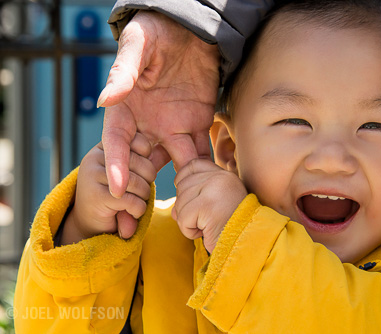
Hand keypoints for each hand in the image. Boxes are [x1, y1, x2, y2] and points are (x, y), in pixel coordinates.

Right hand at [61, 133, 157, 244]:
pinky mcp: (96, 196)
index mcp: (106, 145)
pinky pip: (131, 201)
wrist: (89, 222)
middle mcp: (96, 156)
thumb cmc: (116, 193)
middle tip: (141, 191)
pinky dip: (139, 210)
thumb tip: (163, 153)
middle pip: (141, 163)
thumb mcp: (129, 172)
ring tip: (137, 202)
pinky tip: (133, 213)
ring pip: (137, 183)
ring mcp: (93, 176)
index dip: (148, 160)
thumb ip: (144, 160)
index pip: (140, 141)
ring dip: (144, 197)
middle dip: (148, 180)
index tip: (142, 173)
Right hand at [99, 10, 220, 197]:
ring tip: (181, 210)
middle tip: (136, 218)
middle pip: (141, 162)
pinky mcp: (198, 122)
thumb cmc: (156, 31)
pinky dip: (206, 168)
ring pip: (174, 162)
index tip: (115, 188)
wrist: (189, 27)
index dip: (115, 164)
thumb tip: (104, 100)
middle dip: (141, 190)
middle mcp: (149, 123)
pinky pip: (202, 149)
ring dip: (178, 185)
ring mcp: (174, 125)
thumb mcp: (137, 45)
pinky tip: (209, 187)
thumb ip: (123, 72)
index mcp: (127, 108)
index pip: (116, 141)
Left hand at [173, 159, 247, 252]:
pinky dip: (189, 231)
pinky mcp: (207, 205)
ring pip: (180, 203)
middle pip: (182, 185)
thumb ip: (199, 191)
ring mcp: (215, 189)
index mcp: (224, 175)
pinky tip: (205, 232)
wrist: (247, 246)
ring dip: (188, 222)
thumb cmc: (230, 228)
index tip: (190, 199)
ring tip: (207, 226)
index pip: (193, 165)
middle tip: (205, 220)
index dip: (184, 180)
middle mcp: (221, 177)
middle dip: (186, 208)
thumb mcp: (216, 202)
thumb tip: (175, 191)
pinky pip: (183, 217)